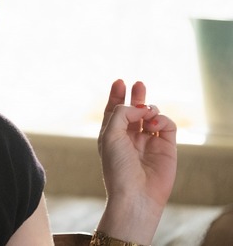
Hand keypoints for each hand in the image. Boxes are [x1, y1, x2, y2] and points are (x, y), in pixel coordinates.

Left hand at [96, 79, 176, 243]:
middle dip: (136, 96)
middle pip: (134, 111)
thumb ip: (121, 113)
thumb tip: (140, 106)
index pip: (114, 111)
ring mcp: (148, 142)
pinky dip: (162, 119)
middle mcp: (130, 137)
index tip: (120, 81)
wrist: (137, 194)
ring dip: (149, 108)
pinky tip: (154, 123)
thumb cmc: (117, 167)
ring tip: (147, 112)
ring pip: (151, 116)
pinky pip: (167, 125)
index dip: (116, 95)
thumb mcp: (109, 135)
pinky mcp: (166, 147)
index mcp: (112, 135)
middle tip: (138, 83)